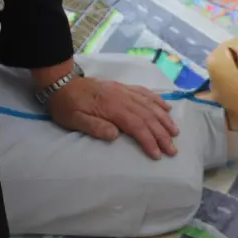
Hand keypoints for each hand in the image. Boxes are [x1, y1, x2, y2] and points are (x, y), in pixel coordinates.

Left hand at [48, 76, 177, 158]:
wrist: (62, 83)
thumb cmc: (67, 105)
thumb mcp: (74, 120)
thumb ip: (94, 127)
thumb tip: (115, 135)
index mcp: (111, 107)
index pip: (136, 125)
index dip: (148, 140)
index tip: (157, 154)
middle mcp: (122, 97)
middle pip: (147, 117)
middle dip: (162, 134)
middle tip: (173, 150)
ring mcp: (124, 91)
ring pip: (149, 105)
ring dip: (164, 119)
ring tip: (175, 133)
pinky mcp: (123, 88)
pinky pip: (145, 93)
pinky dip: (157, 101)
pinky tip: (167, 108)